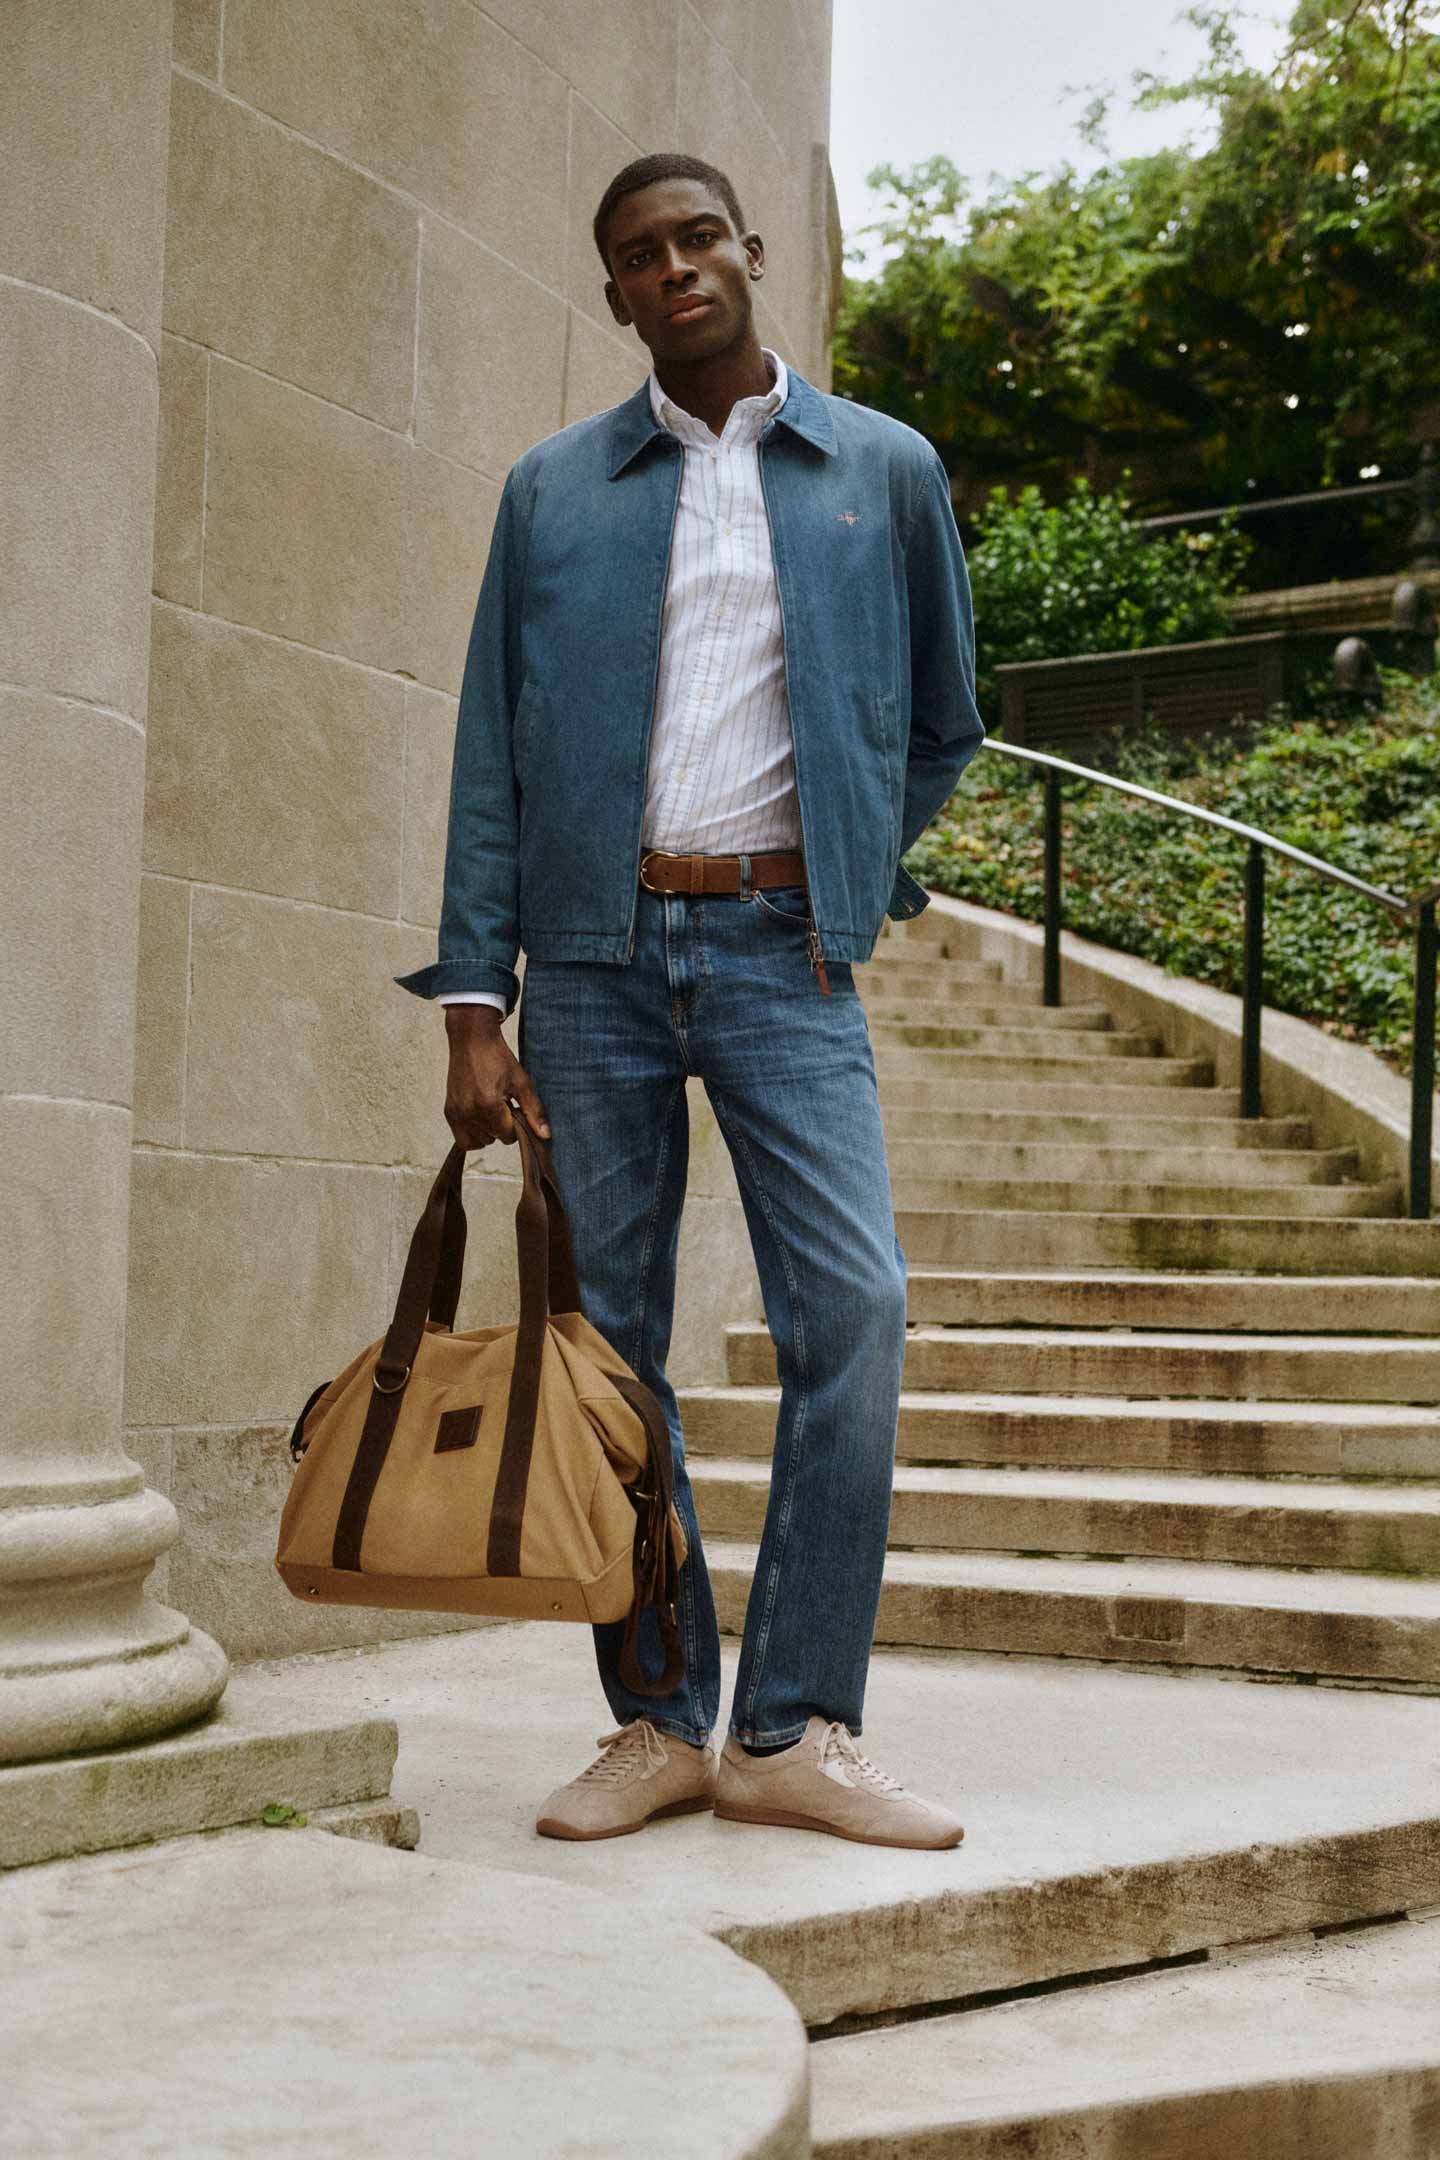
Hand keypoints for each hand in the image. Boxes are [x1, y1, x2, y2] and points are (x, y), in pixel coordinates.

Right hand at [442, 1006, 551, 1148]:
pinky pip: (462, 1138)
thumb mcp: (521, 1082)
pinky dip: (473, 1132)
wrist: (471, 1040)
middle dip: (501, 1127)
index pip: (507, 1136)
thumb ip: (534, 1111)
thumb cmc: (498, 1058)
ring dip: (487, 1131)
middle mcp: (468, 1112)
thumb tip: (545, 1136)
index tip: (514, 1108)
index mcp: (488, 1105)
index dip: (515, 1125)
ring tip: (490, 1108)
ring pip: (478, 1142)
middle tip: (502, 1105)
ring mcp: (455, 1113)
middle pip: (493, 1139)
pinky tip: (480, 1114)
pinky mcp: (448, 1112)